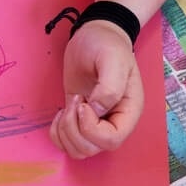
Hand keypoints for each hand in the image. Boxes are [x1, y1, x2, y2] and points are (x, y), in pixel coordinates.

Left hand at [50, 20, 143, 158]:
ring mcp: (95, 123)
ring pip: (79, 150)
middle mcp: (114, 122)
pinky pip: (66, 143)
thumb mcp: (113, 58)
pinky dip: (57, 134)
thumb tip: (97, 110)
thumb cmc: (107, 44)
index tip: (82, 103)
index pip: (111, 140)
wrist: (95, 35)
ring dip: (65, 132)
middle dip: (75, 129)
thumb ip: (110, 86)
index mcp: (128, 112)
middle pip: (92, 148)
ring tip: (68, 106)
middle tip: (74, 101)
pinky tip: (60, 113)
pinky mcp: (78, 120)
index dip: (91, 128)